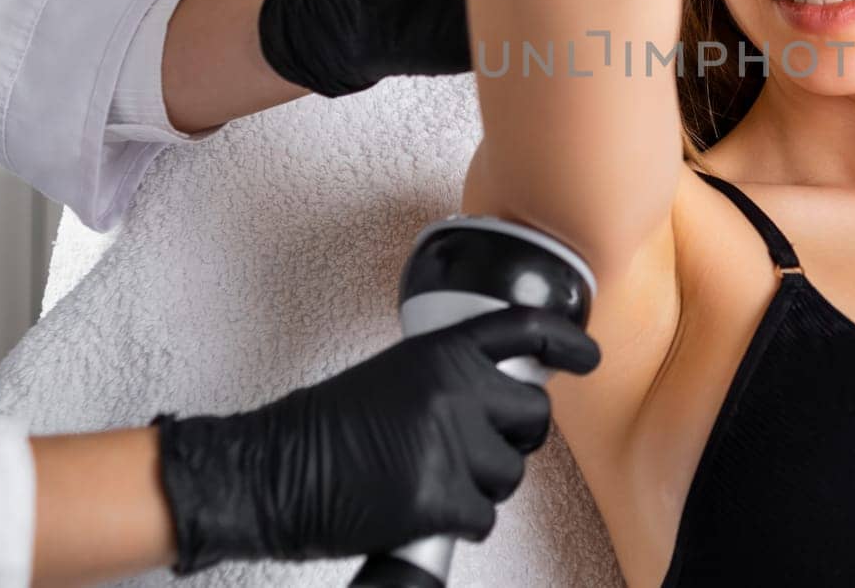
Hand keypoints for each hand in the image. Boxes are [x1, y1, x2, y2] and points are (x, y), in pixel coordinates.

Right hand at [153, 306, 600, 572]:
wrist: (267, 472)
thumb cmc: (319, 429)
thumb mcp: (392, 377)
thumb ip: (449, 380)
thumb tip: (496, 405)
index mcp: (439, 352)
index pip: (522, 332)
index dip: (566, 341)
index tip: (587, 356)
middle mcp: (453, 389)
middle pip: (533, 417)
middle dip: (513, 439)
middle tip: (474, 450)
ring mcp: (449, 442)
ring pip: (511, 474)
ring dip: (480, 486)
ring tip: (429, 478)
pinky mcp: (439, 496)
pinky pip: (483, 518)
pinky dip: (457, 522)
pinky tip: (419, 506)